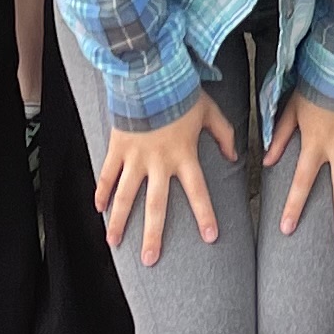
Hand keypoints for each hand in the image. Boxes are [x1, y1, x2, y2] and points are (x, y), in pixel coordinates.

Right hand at [95, 93, 236, 266]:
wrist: (150, 74)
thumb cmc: (182, 92)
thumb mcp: (210, 111)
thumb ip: (225, 134)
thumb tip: (236, 157)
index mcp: (184, 156)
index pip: (197, 191)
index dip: (205, 214)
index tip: (211, 237)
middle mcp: (159, 163)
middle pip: (156, 206)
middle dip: (154, 235)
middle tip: (151, 259)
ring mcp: (135, 157)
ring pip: (125, 196)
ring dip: (119, 221)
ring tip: (113, 243)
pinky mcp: (118, 148)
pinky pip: (107, 174)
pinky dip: (101, 191)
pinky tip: (97, 209)